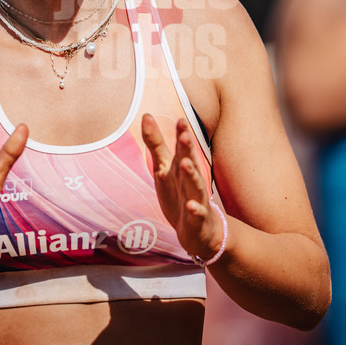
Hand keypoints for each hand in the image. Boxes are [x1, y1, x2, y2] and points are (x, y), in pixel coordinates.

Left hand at [141, 114, 223, 263]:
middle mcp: (190, 181)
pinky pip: (197, 214)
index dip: (181, 134)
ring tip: (186, 164)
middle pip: (189, 162)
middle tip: (184, 135)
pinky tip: (191, 205)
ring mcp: (196, 199)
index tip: (180, 119)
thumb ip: (156, 143)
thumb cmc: (180, 193)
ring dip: (191, 175)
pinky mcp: (197, 220)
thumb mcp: (164, 167)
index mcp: (182, 167)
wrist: (199, 230)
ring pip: (195, 186)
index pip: (182, 148)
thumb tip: (146, 115)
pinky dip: (195, 209)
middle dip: (187, 149)